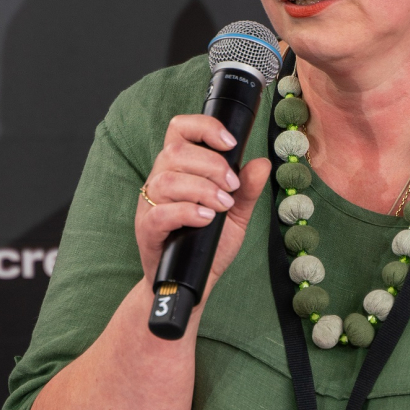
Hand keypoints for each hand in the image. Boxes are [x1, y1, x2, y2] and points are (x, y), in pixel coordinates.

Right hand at [136, 113, 269, 293]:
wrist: (191, 281)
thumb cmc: (208, 243)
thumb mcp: (235, 214)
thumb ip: (248, 190)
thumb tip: (262, 163)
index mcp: (179, 169)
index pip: (180, 129)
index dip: (204, 127)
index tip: (230, 143)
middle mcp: (160, 181)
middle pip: (175, 151)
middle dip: (211, 164)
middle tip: (232, 186)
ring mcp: (150, 205)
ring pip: (167, 180)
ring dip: (202, 189)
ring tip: (222, 205)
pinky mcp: (147, 230)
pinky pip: (160, 213)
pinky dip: (187, 212)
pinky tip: (206, 218)